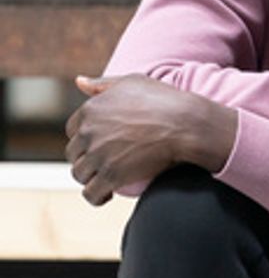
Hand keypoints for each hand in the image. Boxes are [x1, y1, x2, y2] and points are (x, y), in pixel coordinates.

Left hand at [64, 75, 238, 205]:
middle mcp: (88, 132)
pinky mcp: (110, 175)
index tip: (102, 144)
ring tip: (107, 179)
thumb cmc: (165, 100)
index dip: (87, 138)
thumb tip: (78, 81)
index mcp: (90, 109)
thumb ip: (103, 84)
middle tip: (108, 162)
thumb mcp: (133, 82)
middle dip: (87, 158)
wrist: (187, 124)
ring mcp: (98, 154)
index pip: (73, 130)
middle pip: (75, 153)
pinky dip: (97, 196)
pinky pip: (91, 193)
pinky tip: (107, 194)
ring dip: (91, 178)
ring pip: (80, 174)